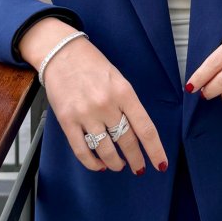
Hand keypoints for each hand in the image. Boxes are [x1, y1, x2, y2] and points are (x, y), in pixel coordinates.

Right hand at [40, 36, 167, 175]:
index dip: (154, 150)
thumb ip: (127, 105)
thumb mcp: (118, 80)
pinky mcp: (67, 120)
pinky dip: (92, 163)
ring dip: (115, 163)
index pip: (145, 128)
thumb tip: (137, 134)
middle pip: (126, 141)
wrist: (61, 53)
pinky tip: (99, 165)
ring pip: (105, 149)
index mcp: (124, 92)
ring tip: (118, 165)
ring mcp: (85, 113)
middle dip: (135, 159)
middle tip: (138, 167)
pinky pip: (81, 150)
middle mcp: (106, 104)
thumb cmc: (92, 66)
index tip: (160, 164)